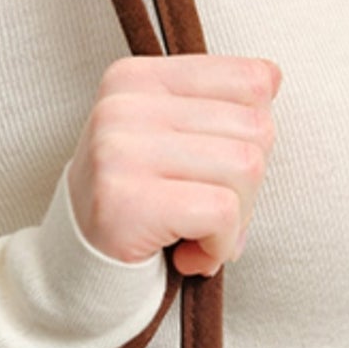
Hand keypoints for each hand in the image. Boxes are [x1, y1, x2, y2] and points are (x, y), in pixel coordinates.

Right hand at [66, 52, 281, 274]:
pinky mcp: (127, 200)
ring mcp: (120, 150)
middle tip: (211, 214)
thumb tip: (272, 77)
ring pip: (246, 168)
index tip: (219, 169)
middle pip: (256, 128)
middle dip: (250, 184)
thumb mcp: (171, 140)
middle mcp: (123, 105)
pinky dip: (220, 246)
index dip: (255, 136)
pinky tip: (190, 255)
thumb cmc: (138, 203)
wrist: (75, 270)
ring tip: (199, 235)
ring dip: (237, 219)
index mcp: (137, 78)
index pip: (249, 79)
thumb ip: (218, 106)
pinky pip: (222, 212)